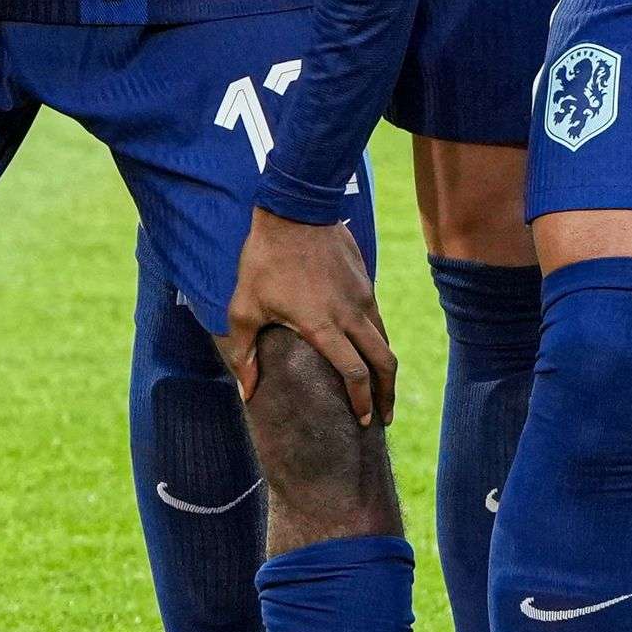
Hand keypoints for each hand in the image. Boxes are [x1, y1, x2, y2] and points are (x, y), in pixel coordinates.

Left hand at [225, 210, 396, 421]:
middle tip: (383, 418)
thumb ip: (245, 354)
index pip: (355, 373)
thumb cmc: (264, 261)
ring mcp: (363, 296)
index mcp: (323, 325)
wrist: (295, 211)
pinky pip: (377, 318)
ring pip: (385, 340)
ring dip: (385, 368)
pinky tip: (365, 347)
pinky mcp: (366, 282)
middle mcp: (351, 314)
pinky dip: (376, 341)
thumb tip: (247, 392)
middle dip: (387, 394)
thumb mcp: (244, 308)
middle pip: (384, 361)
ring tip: (379, 388)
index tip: (363, 420)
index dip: (362, 401)